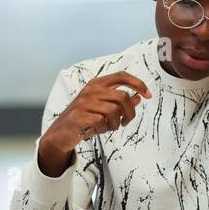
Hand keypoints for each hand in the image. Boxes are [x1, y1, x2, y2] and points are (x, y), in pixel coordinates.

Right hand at [37, 71, 151, 176]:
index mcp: (97, 84)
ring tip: (109, 127)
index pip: (121, 76)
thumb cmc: (84, 119)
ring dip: (116, 124)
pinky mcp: (79, 116)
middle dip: (130, 113)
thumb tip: (138, 97)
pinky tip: (97, 130)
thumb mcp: (103, 109)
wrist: (60, 133)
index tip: (148, 95)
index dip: (138, 83)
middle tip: (126, 122)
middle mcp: (91, 90)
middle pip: (123, 97)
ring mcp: (84, 103)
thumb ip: (120, 102)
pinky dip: (103, 129)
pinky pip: (102, 122)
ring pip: (114, 111)